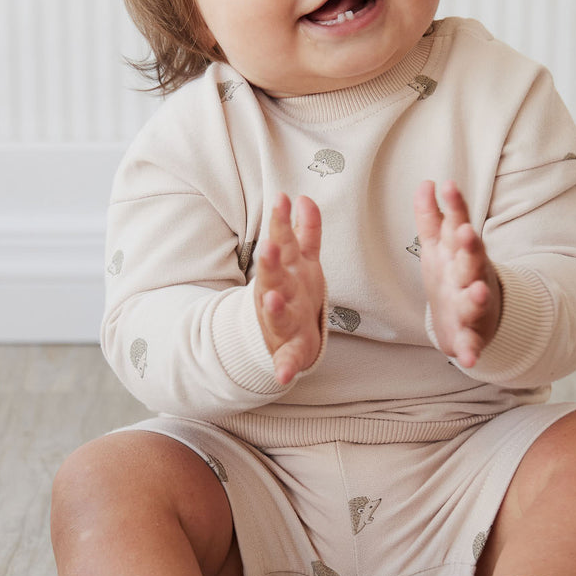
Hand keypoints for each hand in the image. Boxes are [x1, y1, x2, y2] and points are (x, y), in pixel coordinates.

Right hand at [255, 193, 324, 384]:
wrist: (281, 339)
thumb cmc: (294, 294)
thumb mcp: (302, 262)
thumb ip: (304, 231)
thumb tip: (303, 198)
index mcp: (286, 272)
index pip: (283, 243)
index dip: (282, 222)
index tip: (281, 199)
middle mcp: (279, 295)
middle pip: (274, 276)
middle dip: (272, 263)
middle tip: (271, 247)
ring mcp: (281, 323)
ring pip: (276, 315)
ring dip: (274, 308)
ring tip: (272, 299)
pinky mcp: (289, 351)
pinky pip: (286, 360)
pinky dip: (284, 368)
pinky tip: (283, 377)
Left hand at [413, 179, 501, 368]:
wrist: (471, 321)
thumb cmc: (454, 276)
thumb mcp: (440, 246)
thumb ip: (432, 216)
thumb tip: (427, 183)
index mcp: (461, 253)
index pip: (458, 224)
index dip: (454, 206)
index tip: (448, 186)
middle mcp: (471, 277)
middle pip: (471, 260)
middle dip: (469, 248)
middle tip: (465, 234)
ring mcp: (474, 306)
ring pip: (475, 300)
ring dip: (476, 297)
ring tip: (477, 293)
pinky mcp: (472, 335)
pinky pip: (472, 343)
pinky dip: (471, 351)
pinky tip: (469, 359)